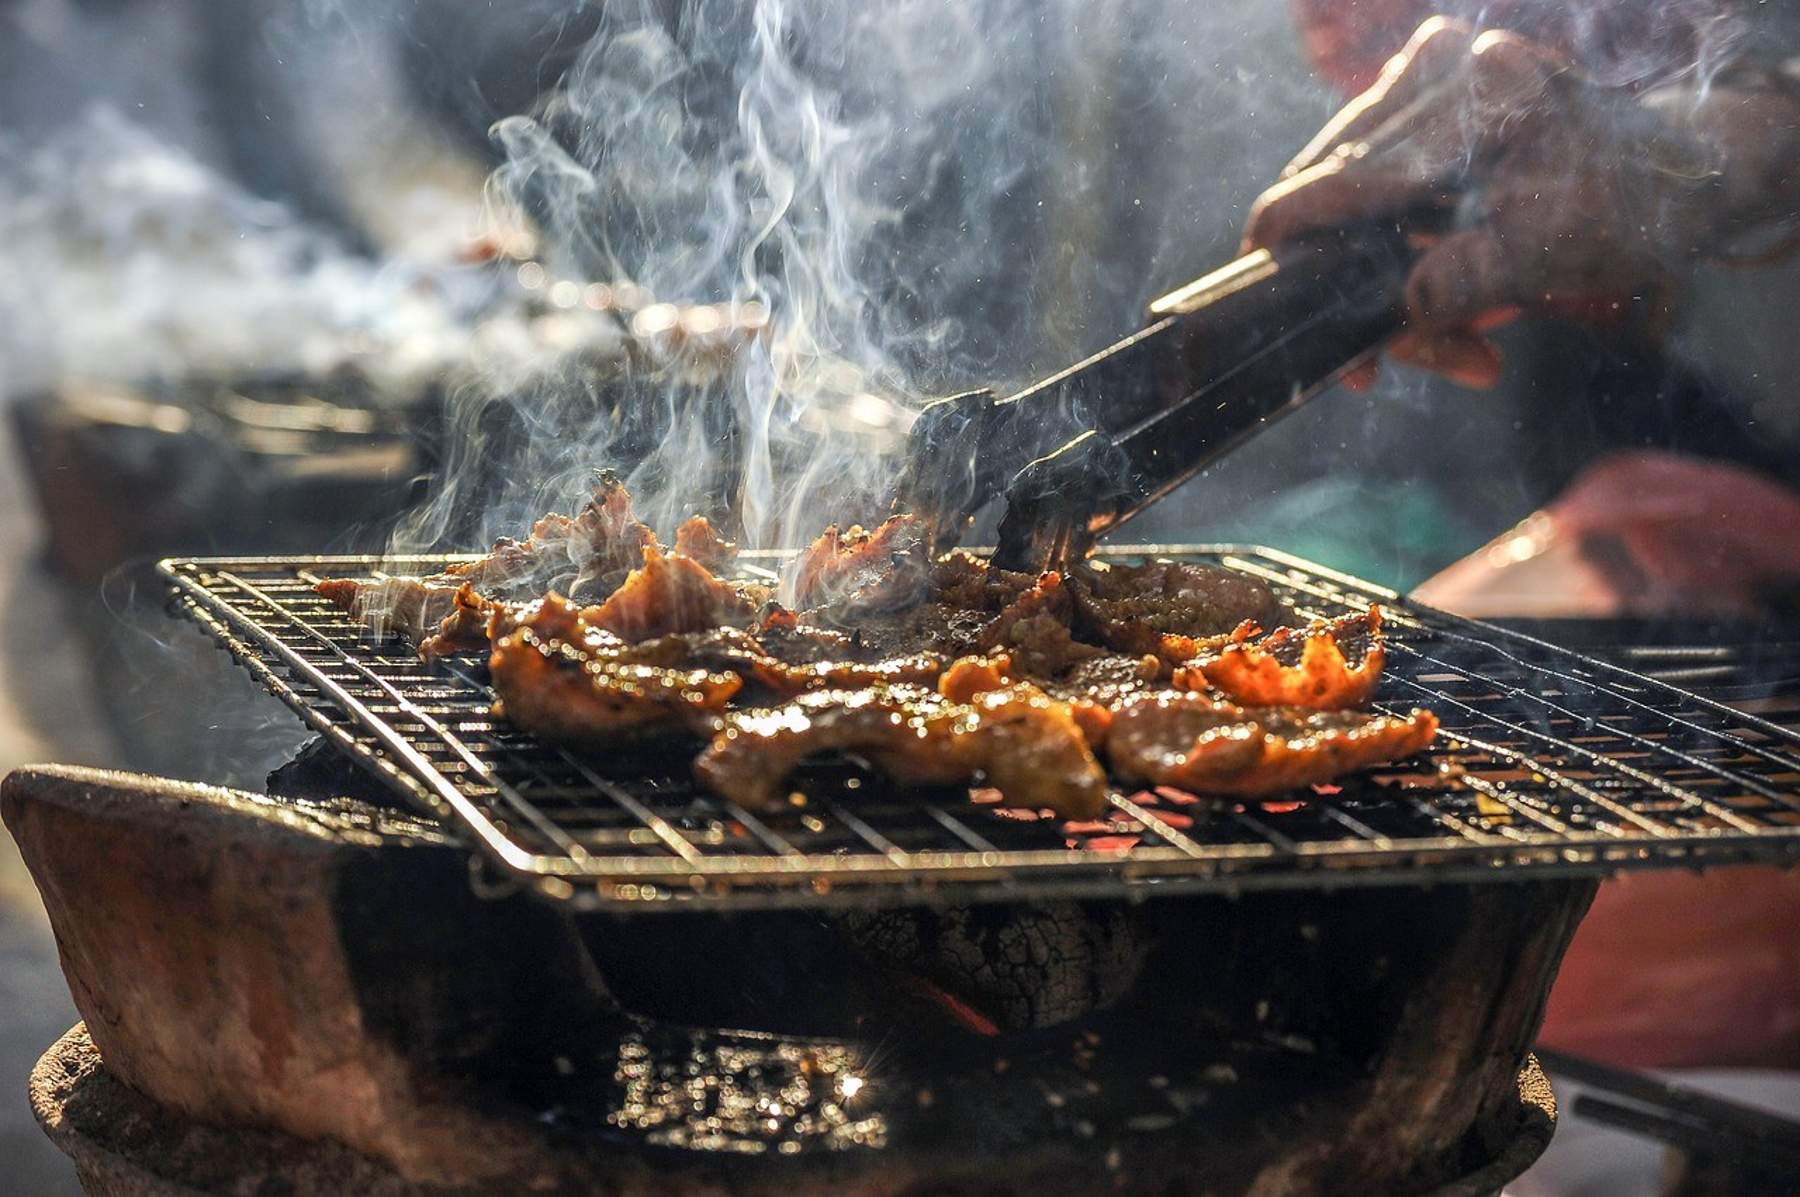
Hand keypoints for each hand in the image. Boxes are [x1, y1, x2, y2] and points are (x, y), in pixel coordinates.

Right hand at [1244, 18, 1737, 388]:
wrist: (1671, 171)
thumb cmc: (1621, 208)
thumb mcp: (1555, 253)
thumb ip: (1473, 279)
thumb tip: (1402, 312)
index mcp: (1471, 95)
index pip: (1345, 170)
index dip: (1290, 234)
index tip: (1254, 278)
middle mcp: (1437, 70)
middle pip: (1339, 193)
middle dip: (1354, 288)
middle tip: (1378, 368)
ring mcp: (1423, 78)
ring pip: (1349, 198)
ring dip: (1380, 278)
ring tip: (1453, 341)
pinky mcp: (1419, 101)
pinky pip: (1369, 187)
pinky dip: (1392, 250)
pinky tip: (1436, 293)